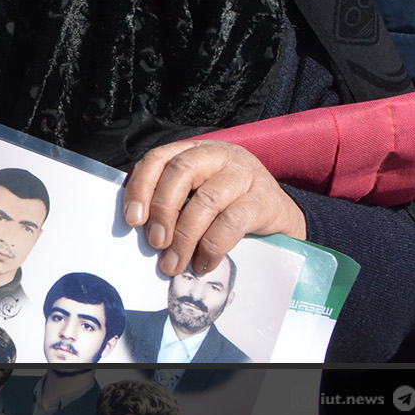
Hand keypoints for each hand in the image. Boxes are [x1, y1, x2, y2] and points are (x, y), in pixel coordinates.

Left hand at [123, 139, 306, 276]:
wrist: (281, 219)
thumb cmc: (229, 209)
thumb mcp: (197, 197)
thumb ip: (172, 203)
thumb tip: (139, 230)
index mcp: (195, 151)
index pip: (159, 158)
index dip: (141, 187)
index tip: (132, 220)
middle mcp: (219, 155)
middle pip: (181, 172)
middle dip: (162, 210)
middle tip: (155, 243)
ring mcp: (245, 174)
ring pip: (206, 199)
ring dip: (185, 236)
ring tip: (174, 264)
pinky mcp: (264, 199)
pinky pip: (232, 222)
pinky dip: (212, 247)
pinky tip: (203, 263)